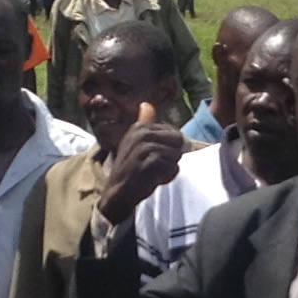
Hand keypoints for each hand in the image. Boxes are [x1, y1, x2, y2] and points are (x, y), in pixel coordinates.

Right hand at [98, 101, 185, 226]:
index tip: (153, 157)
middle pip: (179, 142)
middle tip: (154, 166)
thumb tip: (146, 104)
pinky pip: (173, 168)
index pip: (175, 133)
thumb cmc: (131, 168)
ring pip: (176, 156)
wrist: (118, 192)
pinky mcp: (150, 163)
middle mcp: (141, 134)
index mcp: (140, 127)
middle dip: (171, 157)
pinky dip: (167, 177)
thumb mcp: (135, 142)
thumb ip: (145, 123)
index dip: (169, 148)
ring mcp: (145, 148)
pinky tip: (153, 180)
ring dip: (168, 169)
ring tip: (152, 173)